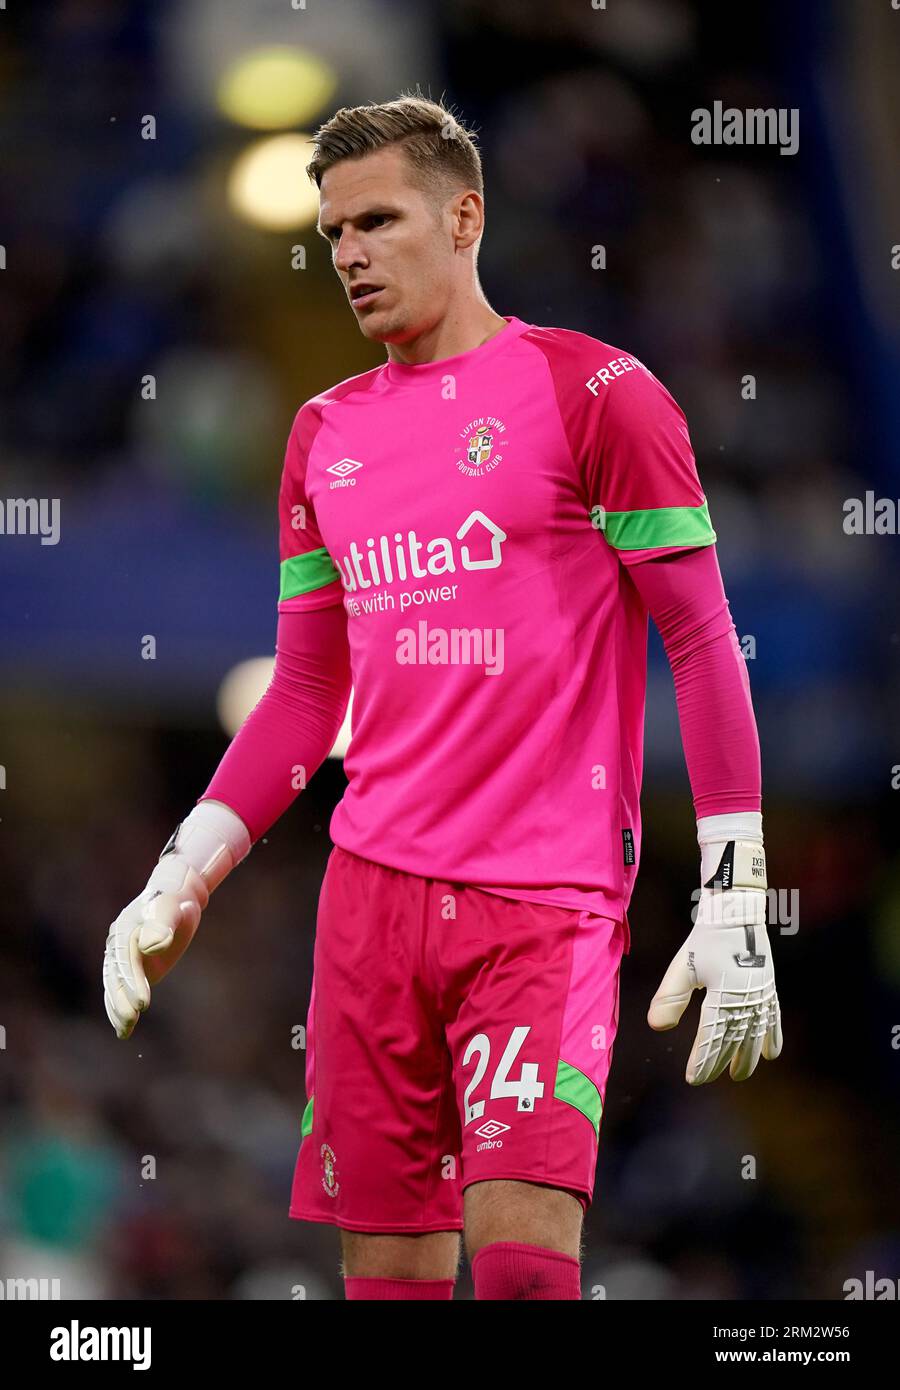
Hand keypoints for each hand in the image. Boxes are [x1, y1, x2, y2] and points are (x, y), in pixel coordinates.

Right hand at [102, 801, 250, 1038]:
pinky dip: (118, 1009)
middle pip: (117, 976)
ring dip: (118, 1008)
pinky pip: (119, 990)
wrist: (175, 898)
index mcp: (125, 929)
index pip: (126, 960)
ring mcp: (121, 957)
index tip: (143, 1002)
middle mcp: (118, 944)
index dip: (133, 981)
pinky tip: (123, 1029)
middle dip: (123, 999)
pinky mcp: (129, 968)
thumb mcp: (173, 908)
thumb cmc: (176, 902)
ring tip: (126, 1030)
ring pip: (115, 986)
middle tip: (133, 1019)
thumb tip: (151, 945)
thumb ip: (163, 925)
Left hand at [648, 882, 782, 1083]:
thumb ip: (670, 997)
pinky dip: (773, 1037)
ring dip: (748, 1056)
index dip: (702, 1059)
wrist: (737, 911)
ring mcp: (761, 994)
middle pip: (733, 1039)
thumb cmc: (706, 938)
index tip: (693, 1077)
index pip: (711, 1036)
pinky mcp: (769, 987)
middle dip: (721, 1061)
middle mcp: (746, 998)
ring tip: (740, 1074)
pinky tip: (772, 1054)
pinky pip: (774, 1019)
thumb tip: (656, 1027)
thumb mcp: (683, 966)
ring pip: (755, 1034)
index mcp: (723, 994)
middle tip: (709, 1077)